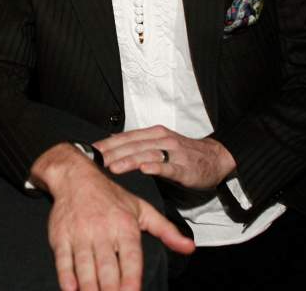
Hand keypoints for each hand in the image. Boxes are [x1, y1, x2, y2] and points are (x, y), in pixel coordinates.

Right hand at [32, 144, 193, 290]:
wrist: (75, 177)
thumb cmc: (110, 196)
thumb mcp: (141, 209)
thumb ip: (166, 230)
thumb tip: (190, 247)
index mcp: (124, 226)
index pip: (130, 257)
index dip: (131, 278)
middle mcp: (102, 230)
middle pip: (107, 267)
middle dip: (110, 289)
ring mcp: (80, 234)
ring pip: (85, 266)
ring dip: (90, 287)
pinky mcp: (61, 236)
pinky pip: (63, 259)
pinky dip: (66, 276)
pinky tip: (71, 289)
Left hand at [93, 125, 235, 189]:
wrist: (215, 157)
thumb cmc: (183, 153)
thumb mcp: (159, 144)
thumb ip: (138, 145)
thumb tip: (111, 146)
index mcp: (153, 134)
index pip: (126, 137)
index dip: (108, 144)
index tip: (90, 150)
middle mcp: (162, 139)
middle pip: (132, 146)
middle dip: (112, 153)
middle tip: (95, 161)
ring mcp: (174, 153)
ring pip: (147, 155)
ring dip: (128, 161)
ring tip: (112, 167)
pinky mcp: (185, 168)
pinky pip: (169, 167)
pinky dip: (156, 168)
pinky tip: (145, 170)